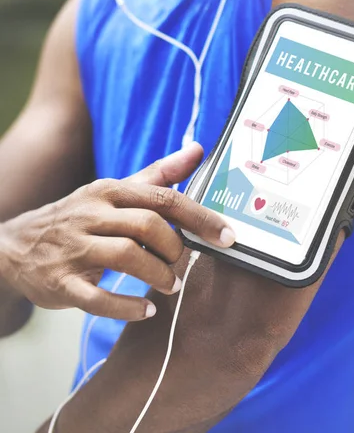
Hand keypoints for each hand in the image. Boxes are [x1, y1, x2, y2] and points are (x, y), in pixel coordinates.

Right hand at [0, 142, 233, 321]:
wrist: (16, 244)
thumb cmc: (82, 215)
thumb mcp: (117, 189)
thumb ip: (160, 172)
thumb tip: (198, 148)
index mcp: (110, 190)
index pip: (164, 198)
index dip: (200, 218)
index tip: (228, 236)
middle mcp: (91, 214)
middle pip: (148, 225)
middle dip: (176, 248)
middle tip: (185, 262)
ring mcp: (73, 249)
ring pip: (126, 257)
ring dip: (159, 276)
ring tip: (171, 285)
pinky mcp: (60, 283)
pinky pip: (97, 298)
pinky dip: (127, 307)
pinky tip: (146, 311)